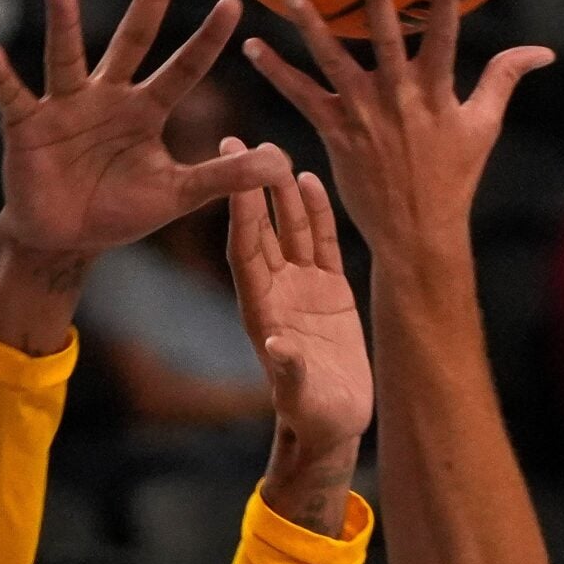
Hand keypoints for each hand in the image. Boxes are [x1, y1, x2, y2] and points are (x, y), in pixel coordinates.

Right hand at [0, 0, 290, 260]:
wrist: (66, 238)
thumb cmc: (119, 209)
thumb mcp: (176, 195)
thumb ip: (223, 178)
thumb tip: (281, 163)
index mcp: (145, 109)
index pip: (183, 68)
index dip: (207, 41)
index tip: (233, 5)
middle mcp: (108, 95)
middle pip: (132, 40)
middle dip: (148, 1)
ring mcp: (66, 106)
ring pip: (67, 58)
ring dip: (63, 24)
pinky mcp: (27, 126)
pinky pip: (14, 97)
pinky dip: (2, 78)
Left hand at [224, 145, 370, 458]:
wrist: (335, 424)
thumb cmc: (313, 416)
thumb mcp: (301, 396)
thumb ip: (288, 370)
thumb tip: (276, 346)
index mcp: (260, 310)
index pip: (246, 250)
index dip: (239, 212)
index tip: (229, 173)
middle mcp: (277, 291)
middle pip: (260, 228)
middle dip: (249, 188)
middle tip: (235, 140)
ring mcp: (303, 287)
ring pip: (290, 228)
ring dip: (281, 192)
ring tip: (275, 151)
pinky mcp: (330, 290)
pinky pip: (321, 242)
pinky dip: (316, 212)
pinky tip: (311, 179)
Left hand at [244, 0, 551, 259]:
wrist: (416, 232)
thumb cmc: (452, 178)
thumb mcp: (483, 126)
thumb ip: (505, 79)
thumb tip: (544, 52)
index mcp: (436, 95)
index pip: (445, 42)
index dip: (445, 7)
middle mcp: (398, 101)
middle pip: (386, 44)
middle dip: (378, 6)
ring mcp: (364, 116)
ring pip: (335, 62)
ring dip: (312, 26)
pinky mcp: (336, 133)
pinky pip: (302, 97)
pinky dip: (277, 72)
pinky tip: (254, 47)